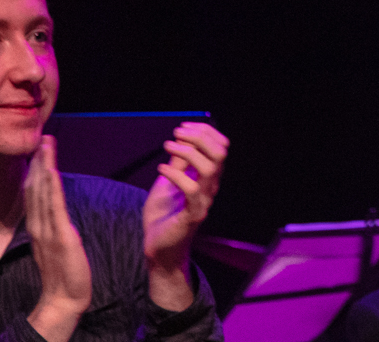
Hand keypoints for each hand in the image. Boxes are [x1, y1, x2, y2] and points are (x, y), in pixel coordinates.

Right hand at [24, 135, 93, 341]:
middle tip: (43, 138)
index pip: (34, 194)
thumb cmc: (64, 272)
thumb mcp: (56, 244)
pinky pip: (54, 207)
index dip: (36, 171)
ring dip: (44, 167)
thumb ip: (53, 228)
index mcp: (38, 227)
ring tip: (46, 145)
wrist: (65, 297)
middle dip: (39, 162)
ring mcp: (47, 230)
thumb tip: (55, 214)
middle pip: (36, 188)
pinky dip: (52, 187)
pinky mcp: (59, 235)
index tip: (39, 151)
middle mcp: (39, 225)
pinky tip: (52, 172)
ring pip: (43, 193)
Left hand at [142, 121, 227, 308]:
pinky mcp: (193, 215)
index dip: (205, 132)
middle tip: (177, 133)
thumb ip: (178, 165)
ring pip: (210, 168)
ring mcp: (203, 201)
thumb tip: (183, 141)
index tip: (184, 127)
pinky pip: (191, 190)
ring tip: (168, 147)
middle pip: (219, 153)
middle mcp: (210, 187)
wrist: (158, 250)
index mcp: (207, 178)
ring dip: (189, 151)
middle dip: (200, 137)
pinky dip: (176, 175)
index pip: (219, 147)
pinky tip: (161, 170)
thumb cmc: (163, 218)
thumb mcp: (168, 184)